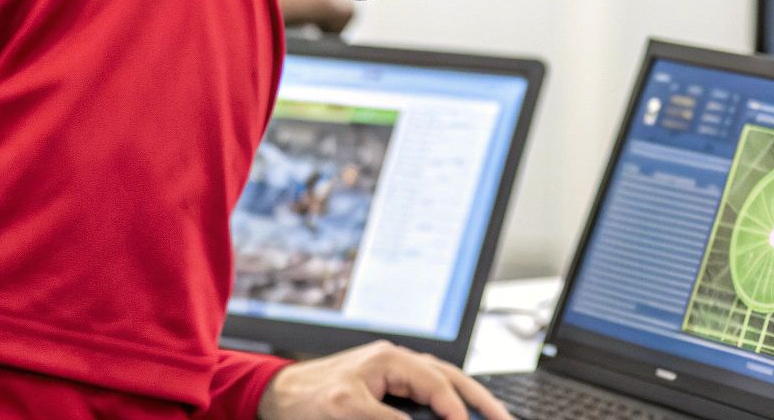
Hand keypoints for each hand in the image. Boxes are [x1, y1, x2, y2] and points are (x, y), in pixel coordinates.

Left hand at [257, 340, 511, 419]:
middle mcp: (399, 361)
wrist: (279, 395)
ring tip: (494, 416)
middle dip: (481, 400)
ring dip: (471, 400)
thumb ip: (387, 419)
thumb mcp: (348, 410)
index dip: (455, 409)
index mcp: (391, 359)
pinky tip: (459, 413)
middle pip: (451, 378)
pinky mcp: (390, 385)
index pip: (436, 383)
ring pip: (445, 382)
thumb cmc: (307, 398)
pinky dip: (449, 402)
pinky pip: (430, 390)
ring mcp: (396, 372)